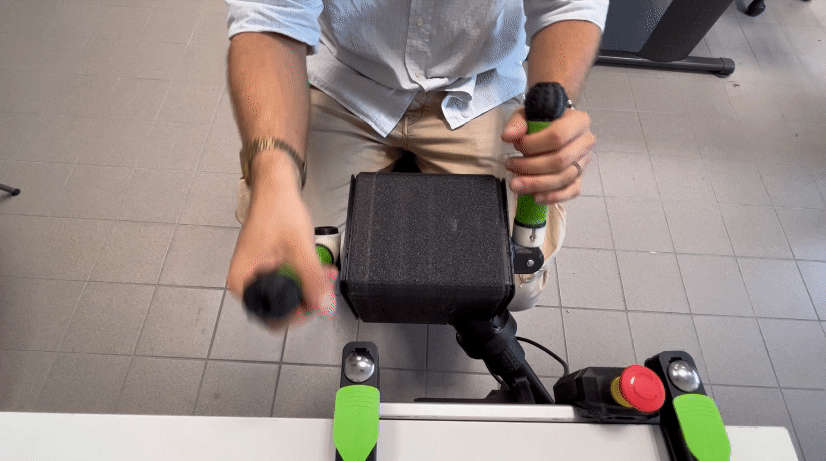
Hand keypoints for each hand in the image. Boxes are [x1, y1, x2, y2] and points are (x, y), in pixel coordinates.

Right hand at [226, 154, 336, 328]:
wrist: (275, 185)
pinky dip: (304, 277)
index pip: (270, 318)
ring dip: (309, 287)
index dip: (297, 315)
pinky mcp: (267, 266)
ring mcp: (256, 274)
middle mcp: (245, 281)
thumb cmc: (279, 211)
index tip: (316, 304)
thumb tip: (325, 308)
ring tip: (326, 274)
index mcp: (243, 282)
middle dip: (307, 298)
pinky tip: (319, 268)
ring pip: (287, 294)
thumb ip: (312, 279)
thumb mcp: (299, 248)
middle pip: (280, 307)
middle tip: (325, 284)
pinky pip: (287, 280)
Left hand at [501, 107, 594, 203]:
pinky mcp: (580, 177)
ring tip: (516, 183)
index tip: (516, 145)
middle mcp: (585, 142)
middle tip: (510, 166)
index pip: (558, 136)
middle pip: (560, 160)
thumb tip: (508, 136)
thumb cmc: (542, 121)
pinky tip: (535, 197)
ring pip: (563, 178)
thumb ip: (517, 123)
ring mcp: (584, 161)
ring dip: (537, 184)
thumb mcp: (527, 115)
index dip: (533, 144)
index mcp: (578, 121)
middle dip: (531, 167)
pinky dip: (552, 196)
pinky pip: (570, 191)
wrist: (553, 128)